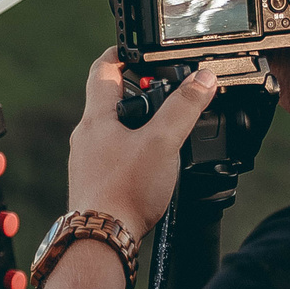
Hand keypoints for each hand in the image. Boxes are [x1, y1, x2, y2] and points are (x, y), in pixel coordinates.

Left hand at [66, 50, 215, 234]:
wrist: (101, 240)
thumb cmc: (123, 192)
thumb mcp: (163, 142)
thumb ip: (184, 108)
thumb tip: (203, 79)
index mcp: (96, 118)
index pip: (102, 69)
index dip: (121, 53)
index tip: (138, 48)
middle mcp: (86, 137)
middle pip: (109, 100)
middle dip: (137, 92)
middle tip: (165, 91)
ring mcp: (88, 161)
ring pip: (113, 130)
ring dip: (137, 124)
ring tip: (165, 130)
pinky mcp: (95, 183)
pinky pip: (114, 156)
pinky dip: (133, 151)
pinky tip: (152, 165)